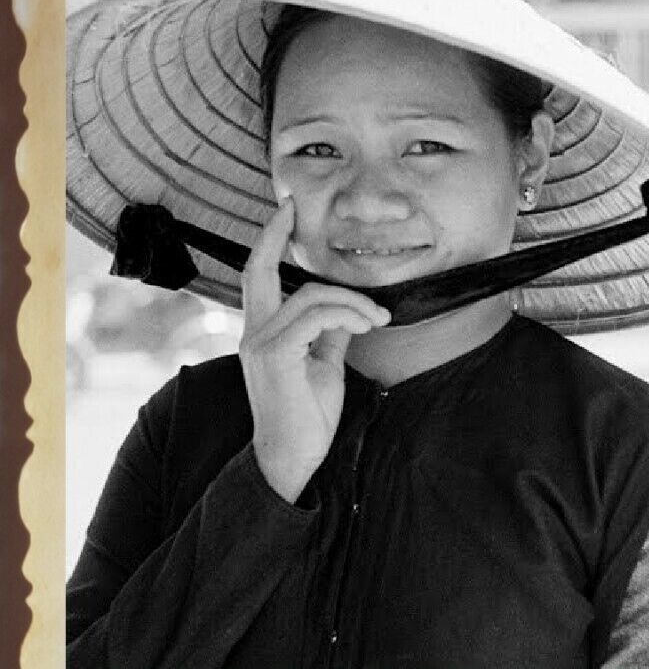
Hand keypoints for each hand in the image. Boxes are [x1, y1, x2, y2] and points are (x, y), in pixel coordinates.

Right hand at [239, 197, 390, 502]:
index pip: (260, 277)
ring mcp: (260, 344)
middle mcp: (254, 334)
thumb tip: (349, 309)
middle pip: (259, 271)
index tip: (285, 212)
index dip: (269, 242)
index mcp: (263, 333)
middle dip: (275, 235)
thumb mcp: (325, 365)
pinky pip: (314, 316)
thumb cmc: (308, 418)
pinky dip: (346, 313)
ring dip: (351, 300)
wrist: (292, 460)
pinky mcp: (275, 355)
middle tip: (294, 208)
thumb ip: (331, 333)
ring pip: (309, 296)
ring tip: (375, 318)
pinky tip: (366, 325)